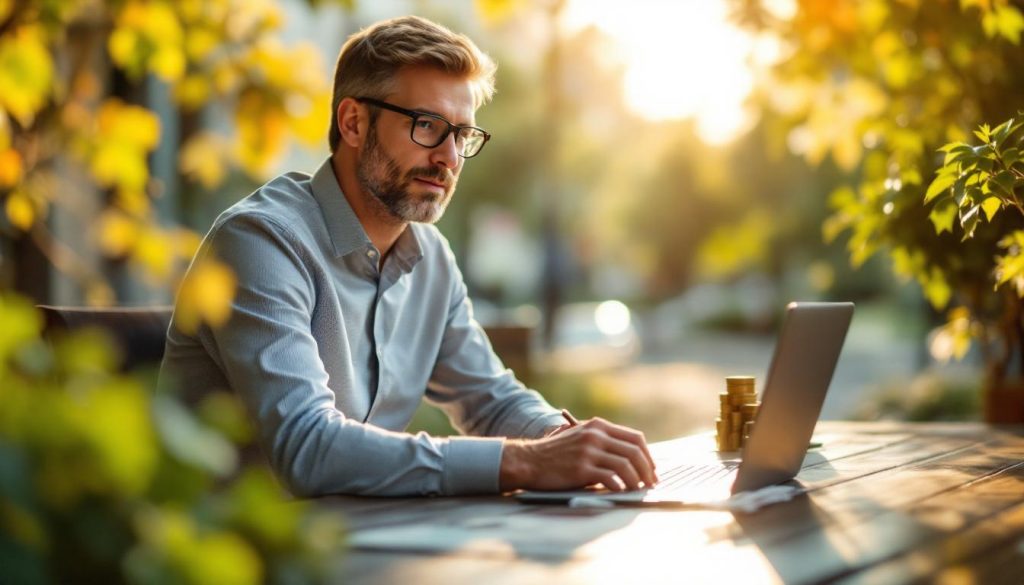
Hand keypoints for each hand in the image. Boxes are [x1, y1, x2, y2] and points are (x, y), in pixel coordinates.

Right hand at [500, 417, 657, 491]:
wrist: (529, 460)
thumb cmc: (557, 453)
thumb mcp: (581, 438)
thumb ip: (603, 442)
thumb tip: (631, 459)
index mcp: (598, 426)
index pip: (635, 438)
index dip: (648, 455)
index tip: (652, 469)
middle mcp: (595, 435)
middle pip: (634, 451)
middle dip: (648, 470)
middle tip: (651, 483)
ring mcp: (588, 451)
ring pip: (626, 465)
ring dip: (637, 480)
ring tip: (638, 490)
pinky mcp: (581, 468)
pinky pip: (610, 478)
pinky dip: (621, 486)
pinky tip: (622, 492)